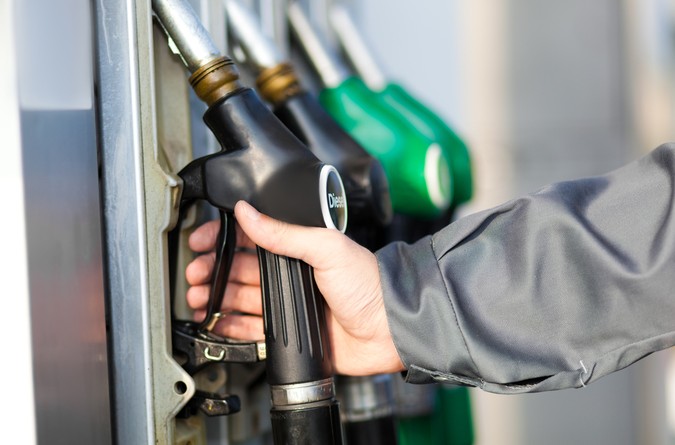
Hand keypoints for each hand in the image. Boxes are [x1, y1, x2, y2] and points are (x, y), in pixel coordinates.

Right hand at [185, 201, 404, 375]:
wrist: (390, 328)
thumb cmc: (368, 283)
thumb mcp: (326, 247)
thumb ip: (284, 232)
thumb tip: (247, 211)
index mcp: (298, 248)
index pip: (251, 238)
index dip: (222, 239)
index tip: (200, 241)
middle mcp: (291, 274)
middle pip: (240, 269)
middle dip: (212, 270)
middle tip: (194, 275)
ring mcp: (289, 303)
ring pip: (241, 298)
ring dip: (216, 298)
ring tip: (197, 300)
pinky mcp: (289, 331)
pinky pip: (253, 329)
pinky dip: (231, 326)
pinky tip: (215, 323)